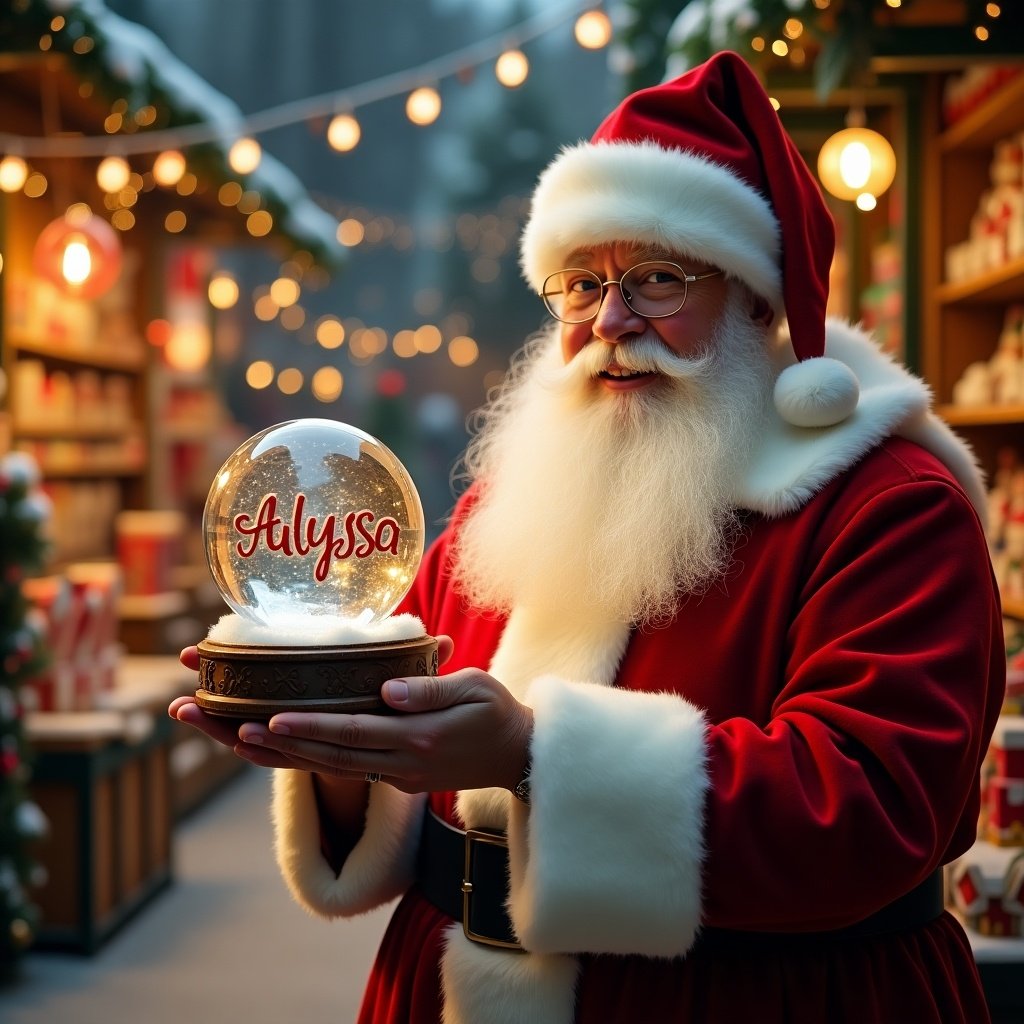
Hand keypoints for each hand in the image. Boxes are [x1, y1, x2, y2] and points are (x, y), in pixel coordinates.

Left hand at [167, 638, 532, 794]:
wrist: (516, 756)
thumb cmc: (497, 713)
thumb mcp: (476, 689)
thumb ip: (431, 690)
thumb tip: (387, 690)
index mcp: (416, 740)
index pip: (352, 734)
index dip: (308, 728)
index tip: (266, 719)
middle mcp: (395, 764)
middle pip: (322, 756)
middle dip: (266, 740)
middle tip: (217, 721)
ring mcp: (390, 774)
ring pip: (322, 766)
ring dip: (272, 752)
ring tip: (225, 732)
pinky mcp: (389, 774)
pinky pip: (336, 768)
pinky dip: (299, 757)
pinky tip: (268, 746)